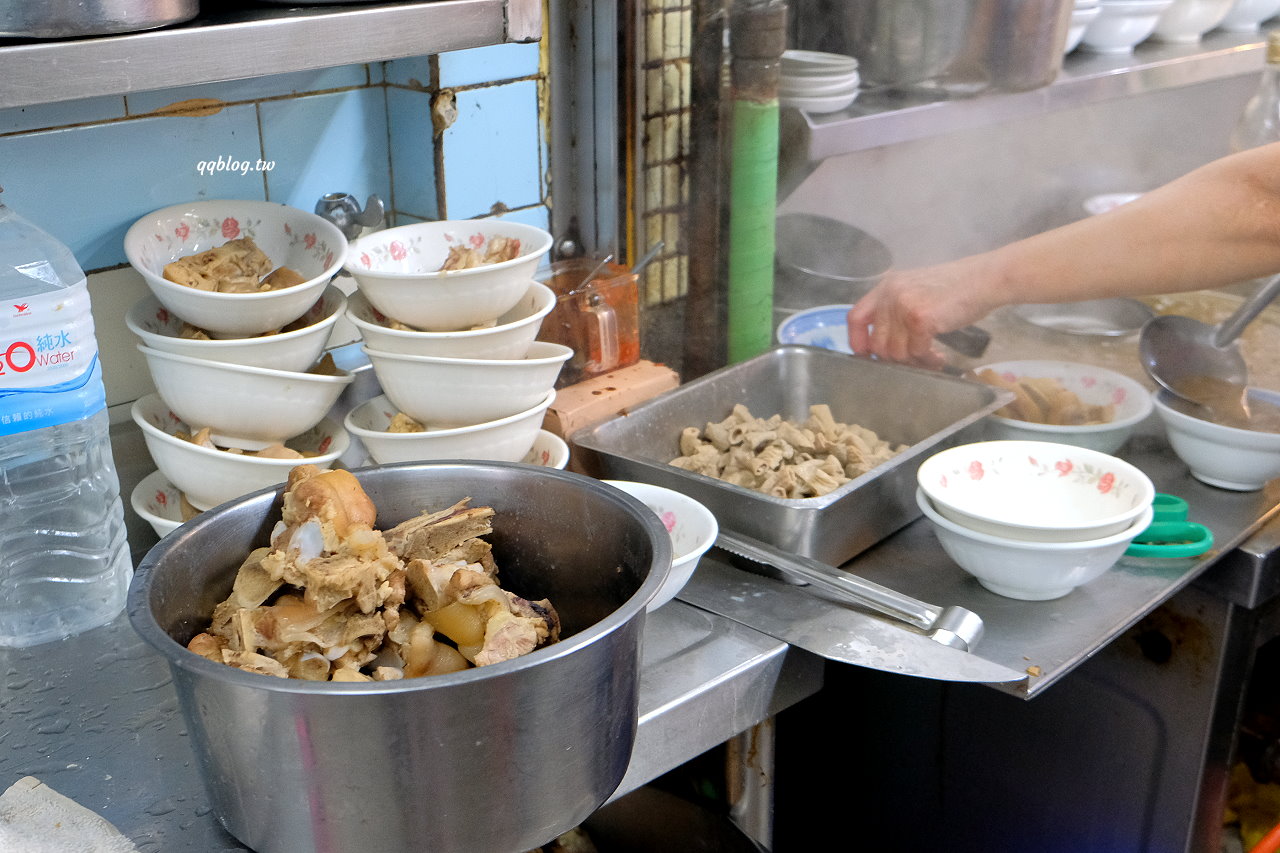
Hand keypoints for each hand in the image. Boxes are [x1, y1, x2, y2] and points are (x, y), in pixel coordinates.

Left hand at [847, 259, 997, 367]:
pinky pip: (916, 352)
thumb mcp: (916, 291)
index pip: (855, 318)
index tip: (868, 356)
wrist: (985, 279)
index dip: (857, 342)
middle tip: (914, 361)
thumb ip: (896, 312)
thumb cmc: (955, 288)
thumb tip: (882, 347)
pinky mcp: (920, 319)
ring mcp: (903, 306)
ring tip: (931, 359)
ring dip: (914, 362)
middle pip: (877, 343)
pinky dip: (928, 360)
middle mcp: (890, 295)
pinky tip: (939, 357)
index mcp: (885, 287)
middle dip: (895, 360)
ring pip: (896, 352)